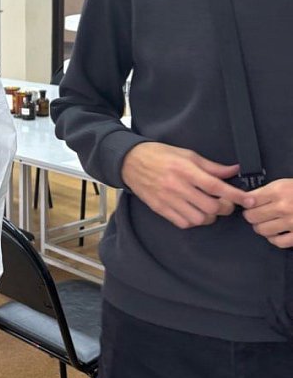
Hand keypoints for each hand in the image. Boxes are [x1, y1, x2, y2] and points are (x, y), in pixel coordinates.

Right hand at [121, 141, 246, 228]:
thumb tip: (232, 171)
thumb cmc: (159, 155)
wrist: (130, 162)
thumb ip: (211, 166)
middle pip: (211, 206)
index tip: (248, 200)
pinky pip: (183, 223)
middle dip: (225, 208)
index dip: (235, 195)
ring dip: (209, 216)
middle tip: (226, 203)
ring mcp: (168, 199)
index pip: (216, 186)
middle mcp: (177, 186)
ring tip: (209, 208)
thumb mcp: (187, 154)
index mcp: (185, 170)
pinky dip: (194, 221)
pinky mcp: (160, 209)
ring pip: (199, 218)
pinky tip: (195, 212)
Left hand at [242, 179, 292, 247]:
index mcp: (278, 191)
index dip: (246, 203)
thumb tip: (247, 199)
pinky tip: (276, 233)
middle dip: (251, 216)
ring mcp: (291, 222)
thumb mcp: (284, 184)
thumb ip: (265, 191)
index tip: (248, 205)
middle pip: (252, 217)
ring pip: (261, 230)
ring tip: (265, 223)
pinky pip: (278, 242)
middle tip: (256, 214)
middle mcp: (283, 207)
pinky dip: (274, 239)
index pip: (249, 200)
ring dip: (261, 228)